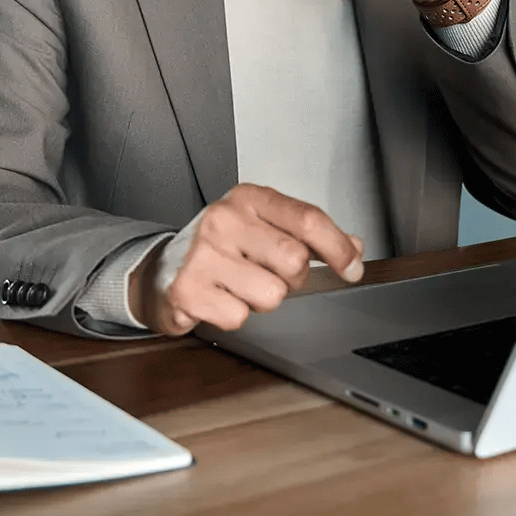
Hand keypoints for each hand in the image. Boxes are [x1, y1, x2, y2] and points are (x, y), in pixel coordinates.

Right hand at [130, 184, 364, 335]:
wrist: (162, 269)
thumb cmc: (222, 247)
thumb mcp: (264, 227)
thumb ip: (309, 235)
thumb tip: (353, 248)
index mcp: (249, 198)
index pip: (308, 219)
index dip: (338, 248)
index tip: (352, 267)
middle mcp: (224, 219)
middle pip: (295, 261)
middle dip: (291, 278)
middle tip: (268, 272)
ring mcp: (203, 254)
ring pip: (272, 294)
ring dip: (262, 299)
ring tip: (239, 285)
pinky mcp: (187, 289)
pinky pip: (240, 316)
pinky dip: (235, 315)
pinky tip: (219, 298)